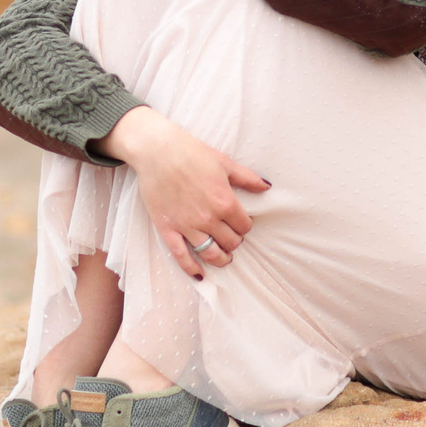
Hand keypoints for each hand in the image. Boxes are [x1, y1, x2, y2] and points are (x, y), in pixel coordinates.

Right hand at [97, 106, 268, 278]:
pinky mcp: (168, 229)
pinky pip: (181, 256)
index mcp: (224, 202)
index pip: (244, 226)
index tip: (241, 223)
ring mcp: (187, 226)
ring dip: (221, 259)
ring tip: (224, 258)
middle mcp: (208, 218)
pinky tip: (199, 275)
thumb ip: (247, 178)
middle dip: (235, 242)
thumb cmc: (192, 153)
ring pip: (211, 254)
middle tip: (232, 238)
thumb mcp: (225, 163)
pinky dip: (192, 269)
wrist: (158, 151)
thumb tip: (267, 187)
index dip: (245, 226)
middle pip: (230, 242)